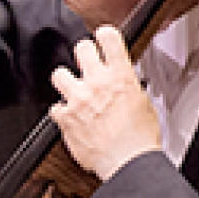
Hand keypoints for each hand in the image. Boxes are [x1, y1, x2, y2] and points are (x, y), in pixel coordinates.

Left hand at [48, 26, 161, 180]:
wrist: (128, 162)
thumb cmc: (139, 139)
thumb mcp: (144, 104)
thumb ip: (128, 87)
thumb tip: (123, 85)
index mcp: (121, 76)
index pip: (109, 37)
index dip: (104, 35)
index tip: (102, 39)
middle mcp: (97, 83)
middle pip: (81, 48)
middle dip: (84, 54)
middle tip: (87, 64)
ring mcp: (78, 99)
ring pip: (59, 74)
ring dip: (66, 81)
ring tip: (73, 91)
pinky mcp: (65, 117)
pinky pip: (55, 108)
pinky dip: (61, 113)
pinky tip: (70, 117)